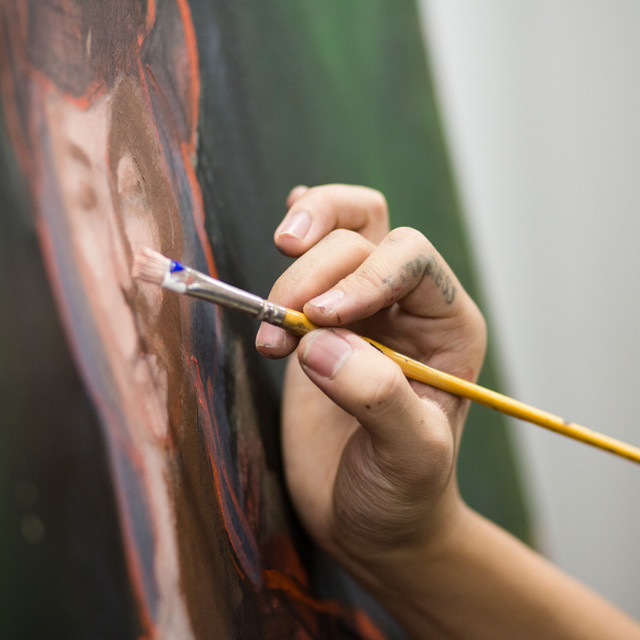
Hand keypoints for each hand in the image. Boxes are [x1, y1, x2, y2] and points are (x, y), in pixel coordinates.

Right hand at [256, 184, 486, 577]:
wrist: (370, 523)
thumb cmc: (404, 495)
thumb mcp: (410, 459)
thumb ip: (378, 398)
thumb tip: (322, 342)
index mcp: (447, 328)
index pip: (411, 258)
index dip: (364, 276)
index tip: (319, 319)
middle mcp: (407, 309)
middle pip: (363, 238)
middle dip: (315, 272)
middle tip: (281, 323)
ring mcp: (361, 313)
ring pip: (335, 237)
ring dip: (293, 268)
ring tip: (269, 325)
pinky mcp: (320, 327)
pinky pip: (315, 260)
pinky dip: (301, 235)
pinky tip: (287, 238)